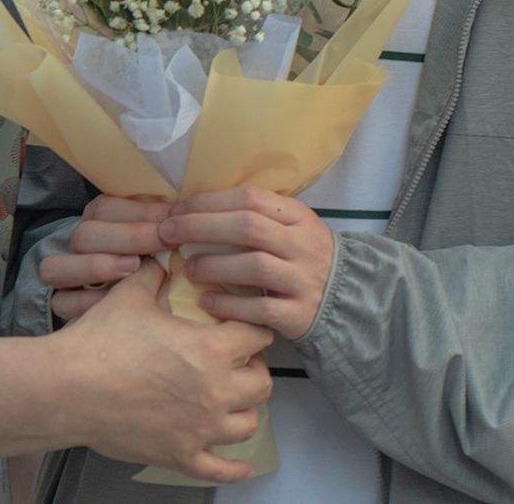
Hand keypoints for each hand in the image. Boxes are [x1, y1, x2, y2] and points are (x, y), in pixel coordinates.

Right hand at [40, 196, 168, 323]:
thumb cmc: (155, 258)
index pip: (106, 208)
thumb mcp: (158, 233)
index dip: (140, 212)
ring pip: (59, 266)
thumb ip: (164, 222)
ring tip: (133, 268)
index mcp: (98, 219)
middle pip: (85, 234)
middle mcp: (79, 245)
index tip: (173, 219)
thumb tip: (184, 212)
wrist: (135, 299)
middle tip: (161, 242)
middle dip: (128, 237)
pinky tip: (114, 301)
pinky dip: (86, 302)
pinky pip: (62, 302)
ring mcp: (67, 275)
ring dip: (97, 266)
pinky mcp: (63, 303)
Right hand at [58, 261, 274, 482]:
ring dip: (245, 410)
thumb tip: (160, 261)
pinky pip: (220, 469)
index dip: (255, 328)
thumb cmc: (100, 342)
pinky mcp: (180, 455)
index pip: (258, 336)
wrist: (68, 388)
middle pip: (261, 383)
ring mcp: (199, 428)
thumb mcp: (130, 295)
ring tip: (234, 400)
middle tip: (239, 363)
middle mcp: (214, 390)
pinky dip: (234, 470)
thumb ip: (153, 275)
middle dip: (254, 370)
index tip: (247, 327)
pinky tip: (243, 469)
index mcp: (210, 348)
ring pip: (247, 424)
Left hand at [163, 186, 334, 341]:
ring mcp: (302, 280)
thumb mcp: (290, 227)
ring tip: (188, 268)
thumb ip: (256, 217)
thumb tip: (197, 208)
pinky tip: (206, 302)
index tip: (177, 208)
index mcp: (297, 216)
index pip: (250, 198)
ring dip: (214, 265)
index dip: (209, 201)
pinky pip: (259, 310)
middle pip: (248, 227)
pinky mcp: (297, 314)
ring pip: (254, 266)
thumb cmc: (301, 257)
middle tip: (168, 234)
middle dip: (201, 227)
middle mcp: (301, 244)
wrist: (345, 298)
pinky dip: (229, 305)